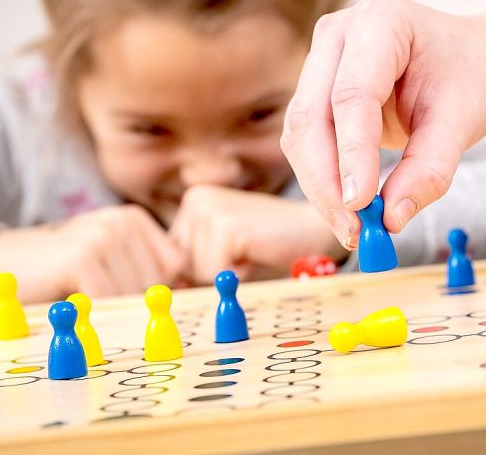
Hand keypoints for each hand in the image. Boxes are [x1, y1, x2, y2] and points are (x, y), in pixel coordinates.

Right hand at [0, 205, 185, 302]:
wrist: (7, 260)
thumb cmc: (65, 269)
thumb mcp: (112, 261)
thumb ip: (149, 272)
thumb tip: (189, 293)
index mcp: (136, 219)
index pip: (175, 268)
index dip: (155, 291)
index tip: (126, 294)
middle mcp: (123, 221)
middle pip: (156, 284)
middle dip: (132, 302)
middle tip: (97, 295)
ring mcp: (103, 237)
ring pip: (134, 295)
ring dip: (111, 308)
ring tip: (84, 293)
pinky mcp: (82, 258)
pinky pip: (109, 301)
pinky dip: (93, 312)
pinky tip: (73, 297)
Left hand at [169, 185, 347, 284]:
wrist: (315, 233)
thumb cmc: (272, 247)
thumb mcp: (223, 253)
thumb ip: (194, 265)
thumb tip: (170, 286)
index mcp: (193, 203)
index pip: (172, 258)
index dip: (201, 271)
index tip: (232, 258)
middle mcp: (196, 200)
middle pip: (181, 266)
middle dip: (213, 273)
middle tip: (245, 254)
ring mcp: (210, 209)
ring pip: (197, 272)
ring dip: (228, 274)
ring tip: (252, 252)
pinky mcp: (226, 226)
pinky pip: (216, 274)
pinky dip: (239, 276)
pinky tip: (257, 254)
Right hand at [280, 0, 485, 244]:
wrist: (474, 59)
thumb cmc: (472, 76)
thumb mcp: (464, 120)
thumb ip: (429, 168)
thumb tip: (392, 218)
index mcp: (381, 21)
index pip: (353, 95)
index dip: (352, 153)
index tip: (360, 205)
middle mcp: (338, 34)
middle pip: (311, 116)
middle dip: (327, 180)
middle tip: (354, 231)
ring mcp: (320, 61)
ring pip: (300, 135)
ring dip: (321, 187)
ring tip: (355, 230)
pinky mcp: (315, 92)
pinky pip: (307, 143)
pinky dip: (324, 181)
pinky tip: (348, 212)